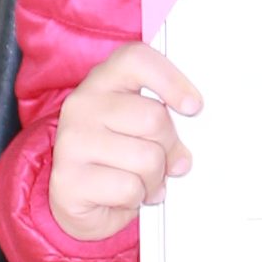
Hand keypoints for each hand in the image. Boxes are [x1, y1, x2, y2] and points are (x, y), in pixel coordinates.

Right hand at [47, 41, 200, 246]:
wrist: (78, 202)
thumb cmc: (117, 158)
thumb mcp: (141, 127)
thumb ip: (164, 118)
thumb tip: (192, 137)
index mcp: (103, 80)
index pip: (136, 59)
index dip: (171, 80)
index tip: (193, 106)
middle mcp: (82, 104)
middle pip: (154, 117)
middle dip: (170, 147)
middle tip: (167, 162)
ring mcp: (72, 141)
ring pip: (147, 158)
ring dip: (154, 179)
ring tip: (143, 181)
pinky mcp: (69, 180)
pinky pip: (129, 188)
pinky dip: (136, 198)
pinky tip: (124, 196)